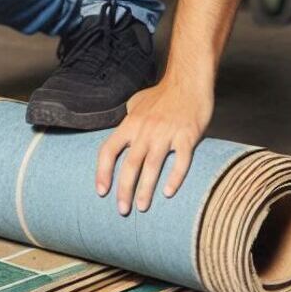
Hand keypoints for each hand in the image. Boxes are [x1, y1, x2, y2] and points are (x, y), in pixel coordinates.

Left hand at [95, 77, 212, 214]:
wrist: (189, 81)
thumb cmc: (163, 93)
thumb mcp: (137, 101)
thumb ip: (128, 118)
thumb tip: (120, 130)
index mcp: (130, 124)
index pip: (108, 150)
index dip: (102, 172)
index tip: (101, 191)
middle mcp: (145, 130)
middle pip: (130, 164)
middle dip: (124, 190)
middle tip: (122, 210)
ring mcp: (166, 133)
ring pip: (153, 166)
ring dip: (146, 189)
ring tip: (142, 207)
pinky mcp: (187, 136)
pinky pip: (181, 161)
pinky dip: (174, 178)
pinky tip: (168, 193)